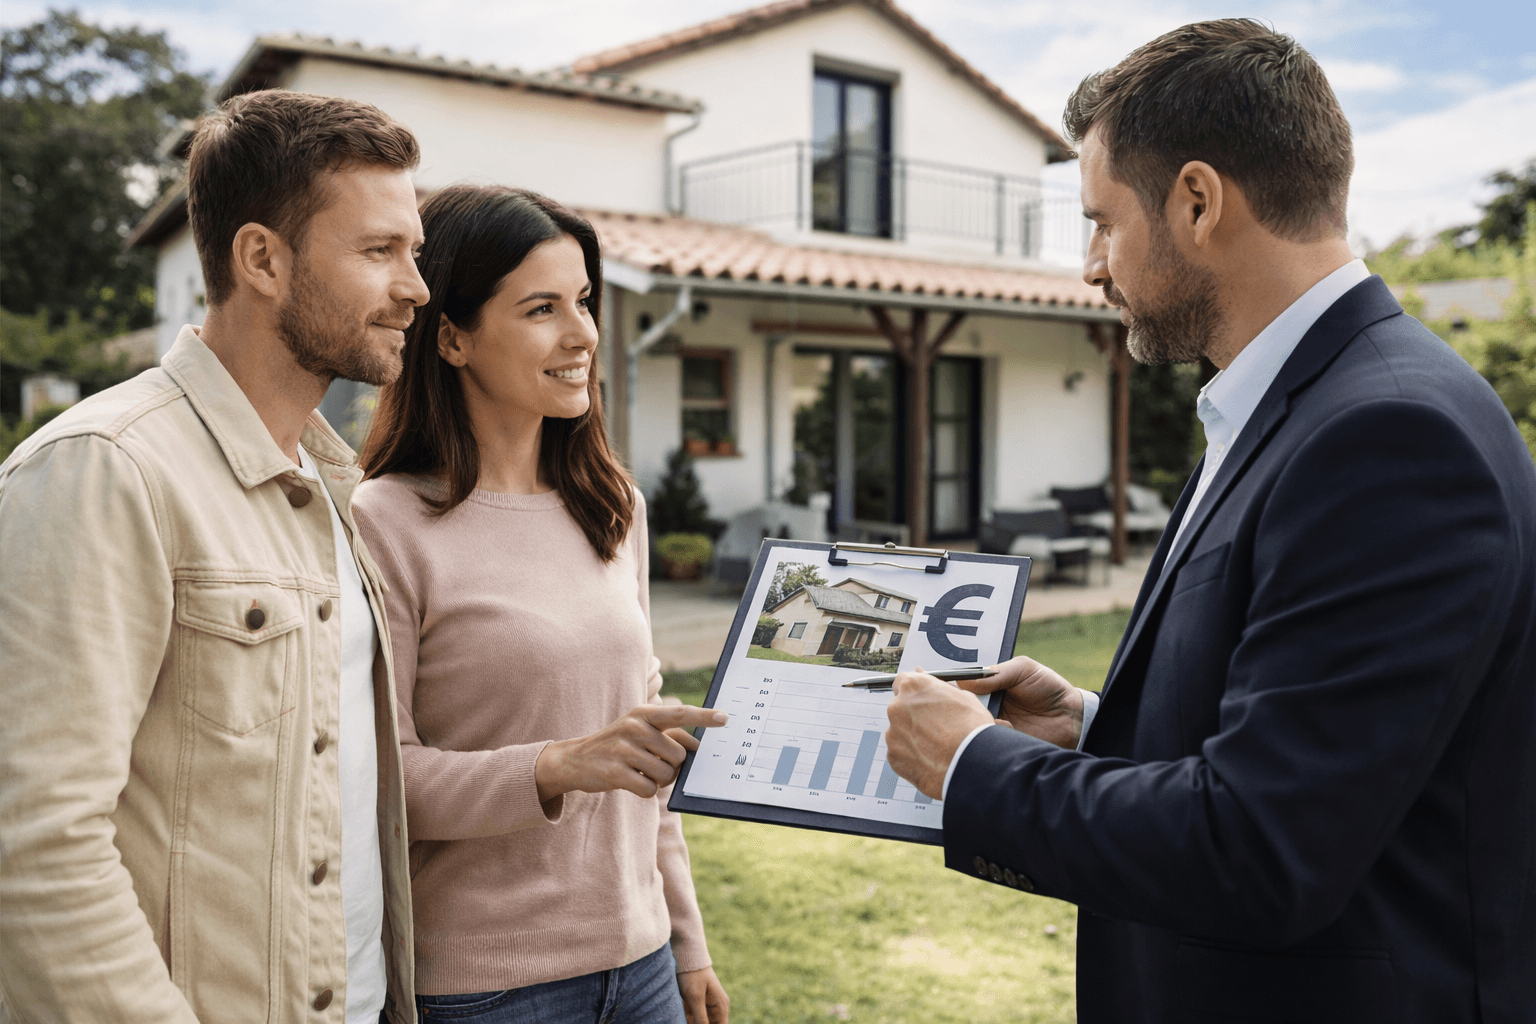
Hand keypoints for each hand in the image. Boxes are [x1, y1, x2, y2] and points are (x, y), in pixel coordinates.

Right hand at [535, 705, 727, 801]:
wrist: (574, 760)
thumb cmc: (617, 745)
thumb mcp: (640, 731)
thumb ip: (668, 736)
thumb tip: (697, 749)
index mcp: (643, 713)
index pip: (680, 714)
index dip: (704, 717)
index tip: (725, 719)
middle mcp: (634, 727)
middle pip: (678, 756)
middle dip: (672, 766)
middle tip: (653, 764)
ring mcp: (623, 749)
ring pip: (666, 775)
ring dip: (659, 780)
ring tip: (640, 771)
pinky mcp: (615, 772)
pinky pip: (649, 789)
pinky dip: (645, 791)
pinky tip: (630, 782)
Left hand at [678, 965, 729, 1023]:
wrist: (685, 957)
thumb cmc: (693, 974)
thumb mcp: (696, 997)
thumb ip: (701, 1017)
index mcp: (721, 1006)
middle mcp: (716, 1008)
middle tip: (690, 1023)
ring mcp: (706, 1007)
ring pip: (702, 1023)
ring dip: (693, 1023)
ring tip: (687, 1018)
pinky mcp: (696, 1005)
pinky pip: (694, 1019)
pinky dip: (688, 1021)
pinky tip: (681, 1018)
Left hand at [885, 667, 997, 800]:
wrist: (973, 764)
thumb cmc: (972, 729)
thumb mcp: (963, 697)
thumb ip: (939, 688)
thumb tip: (928, 681)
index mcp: (913, 687)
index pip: (902, 682)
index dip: (914, 692)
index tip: (920, 700)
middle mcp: (897, 707)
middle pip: (900, 708)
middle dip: (913, 716)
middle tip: (934, 728)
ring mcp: (892, 733)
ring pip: (900, 732)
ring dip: (913, 737)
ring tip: (936, 747)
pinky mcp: (893, 756)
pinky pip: (900, 753)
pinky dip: (911, 756)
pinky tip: (930, 759)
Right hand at [957, 656, 1082, 749]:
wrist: (1072, 719)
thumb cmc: (1049, 688)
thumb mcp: (1024, 669)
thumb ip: (996, 672)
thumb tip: (964, 680)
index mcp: (988, 685)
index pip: (961, 683)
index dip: (952, 683)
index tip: (946, 684)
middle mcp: (984, 704)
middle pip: (959, 704)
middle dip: (958, 703)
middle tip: (968, 699)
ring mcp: (990, 724)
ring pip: (967, 723)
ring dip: (973, 718)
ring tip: (990, 712)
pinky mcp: (998, 742)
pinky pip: (983, 740)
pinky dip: (988, 733)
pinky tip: (1001, 727)